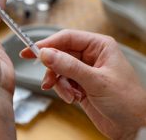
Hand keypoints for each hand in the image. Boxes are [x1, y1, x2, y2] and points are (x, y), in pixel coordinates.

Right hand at [21, 29, 145, 139]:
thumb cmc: (127, 101)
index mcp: (99, 46)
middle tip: (47, 79)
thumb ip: (69, 66)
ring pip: (59, 68)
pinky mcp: (80, 83)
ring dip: (59, 82)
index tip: (31, 50)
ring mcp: (84, 69)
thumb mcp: (96, 81)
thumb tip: (46, 53)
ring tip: (69, 94)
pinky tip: (72, 98)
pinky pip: (62, 81)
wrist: (133, 128)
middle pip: (60, 53)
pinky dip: (63, 90)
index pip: (67, 37)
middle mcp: (90, 55)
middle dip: (53, 68)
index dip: (48, 43)